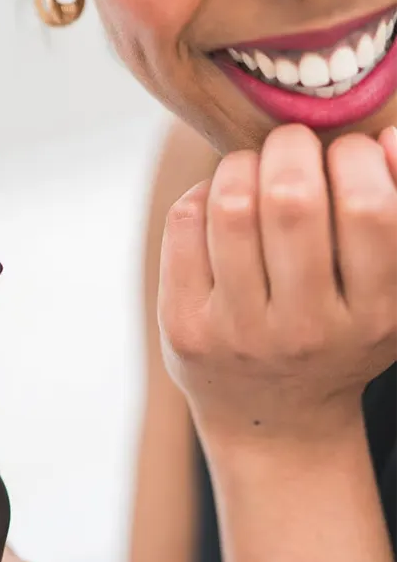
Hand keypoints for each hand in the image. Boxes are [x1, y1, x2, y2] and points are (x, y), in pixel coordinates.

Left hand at [158, 125, 396, 450]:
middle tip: (292, 143)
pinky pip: (184, 226)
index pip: (369, 210)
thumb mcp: (390, 296)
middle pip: (291, 201)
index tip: (348, 153)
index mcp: (372, 315)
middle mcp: (303, 329)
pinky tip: (217, 202)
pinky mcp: (185, 328)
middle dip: (291, 147)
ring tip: (253, 167)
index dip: (356, 158)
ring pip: (230, 208)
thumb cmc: (338, 339)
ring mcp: (237, 333)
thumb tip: (386, 139)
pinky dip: (202, 194)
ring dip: (242, 164)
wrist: (272, 422)